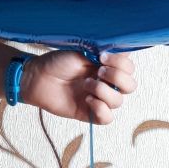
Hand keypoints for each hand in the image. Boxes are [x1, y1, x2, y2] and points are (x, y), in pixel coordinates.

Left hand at [19, 50, 135, 123]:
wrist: (38, 77)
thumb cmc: (57, 62)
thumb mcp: (81, 51)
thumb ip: (102, 53)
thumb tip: (121, 50)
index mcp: (107, 66)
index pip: (129, 67)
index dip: (122, 63)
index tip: (103, 56)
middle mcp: (106, 83)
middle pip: (130, 86)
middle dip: (117, 77)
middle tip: (99, 71)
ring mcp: (99, 99)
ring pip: (119, 102)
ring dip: (104, 91)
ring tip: (85, 84)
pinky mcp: (90, 113)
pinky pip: (108, 118)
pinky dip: (101, 109)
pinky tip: (87, 100)